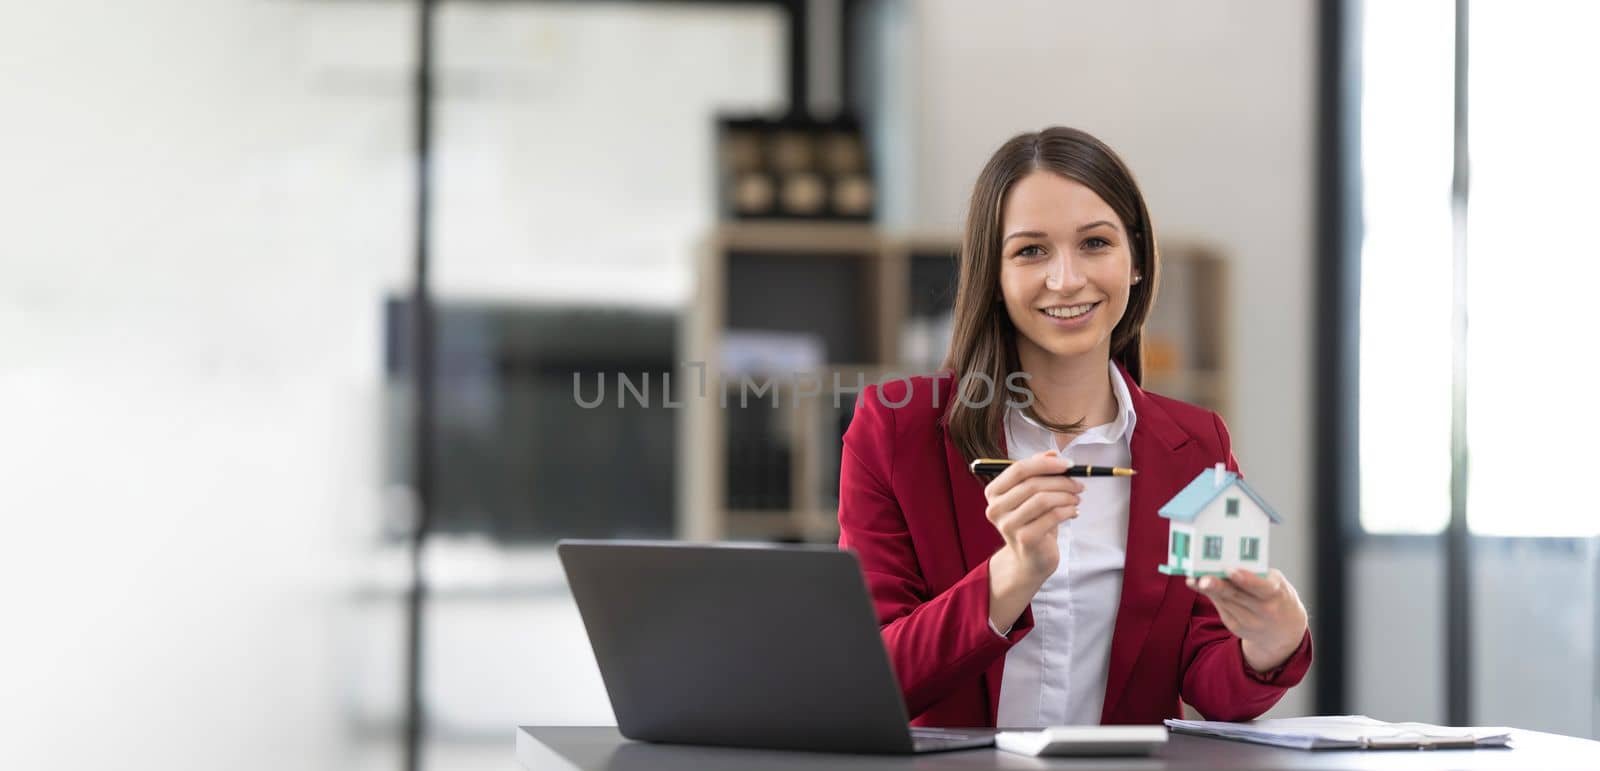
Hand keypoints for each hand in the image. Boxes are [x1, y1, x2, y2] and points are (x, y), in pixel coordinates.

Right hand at [984, 450, 1080, 631]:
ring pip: (1043, 499)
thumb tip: (1053, 453)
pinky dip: (1068, 511)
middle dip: (1062, 481)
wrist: (1030, 559)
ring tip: (1077, 498)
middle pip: (1032, 484)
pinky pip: (1052, 517)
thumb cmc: (1032, 522)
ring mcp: (1008, 525)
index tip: (1069, 464)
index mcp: (993, 492)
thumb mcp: (1031, 494)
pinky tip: (1073, 512)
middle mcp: (995, 508)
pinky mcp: (1024, 539)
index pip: (1019, 469)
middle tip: (1079, 483)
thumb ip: (1038, 471)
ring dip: (1067, 496)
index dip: (1045, 464)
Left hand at [1188, 568, 1308, 673]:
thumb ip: (1255, 574)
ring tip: (1194, 578)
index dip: (1245, 579)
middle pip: (1238, 596)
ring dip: (1207, 589)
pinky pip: (1220, 608)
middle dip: (1218, 586)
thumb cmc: (1276, 596)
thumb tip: (1226, 563)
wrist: (1283, 629)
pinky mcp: (1236, 626)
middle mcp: (1264, 610)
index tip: (1230, 570)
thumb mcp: (1275, 583)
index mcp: (1276, 594)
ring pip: (1225, 601)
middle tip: (1203, 578)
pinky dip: (1209, 595)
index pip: (1261, 587)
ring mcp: (1250, 621)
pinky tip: (1197, 585)